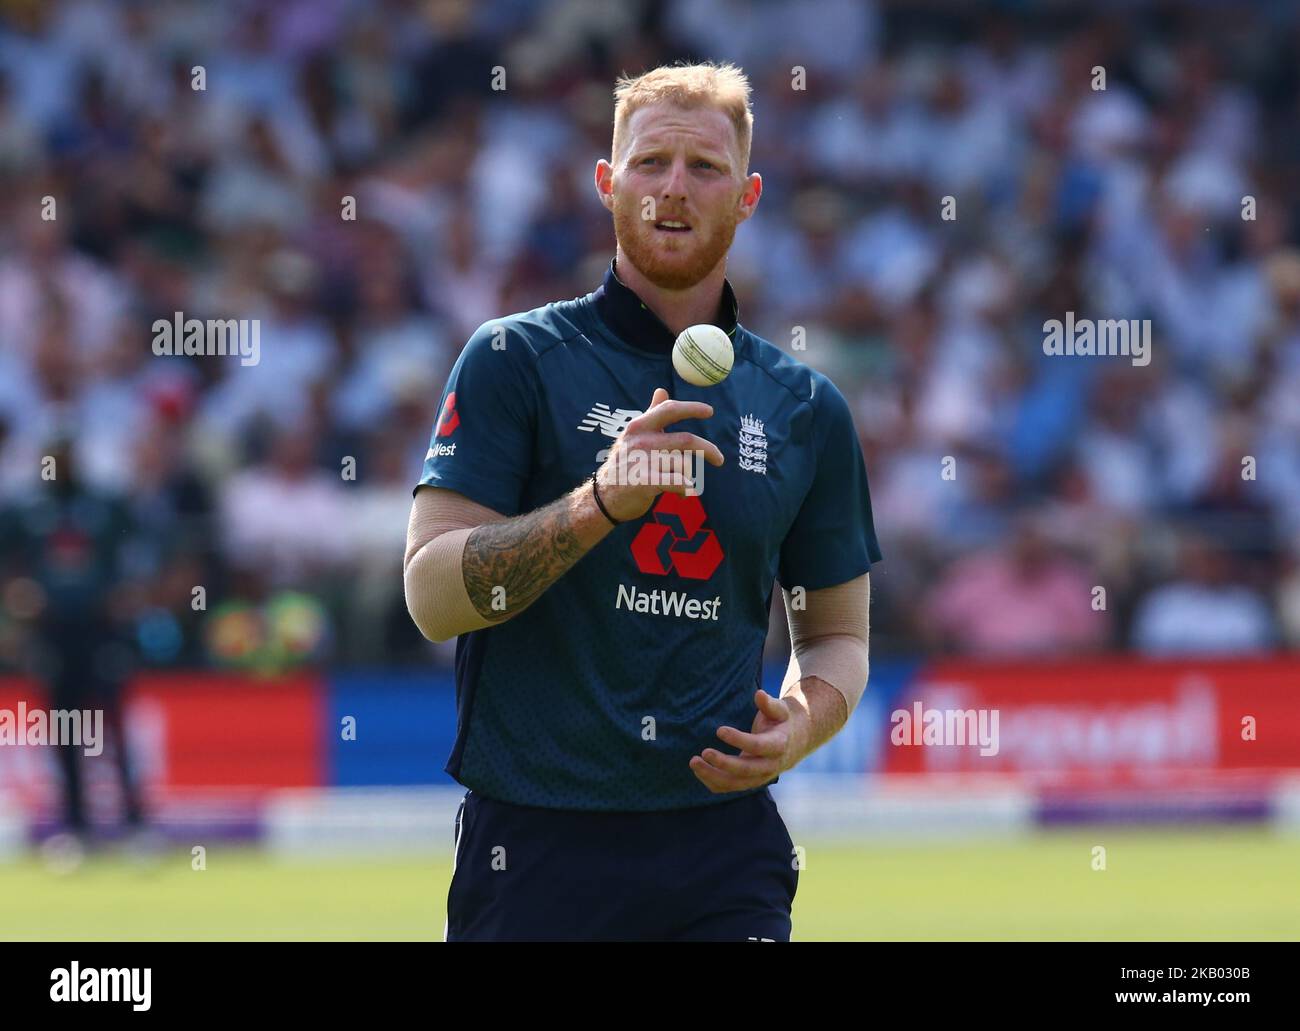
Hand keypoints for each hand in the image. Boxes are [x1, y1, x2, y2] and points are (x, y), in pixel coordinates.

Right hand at [596, 387, 723, 522]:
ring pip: (684, 463)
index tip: (710, 411)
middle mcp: (641, 440)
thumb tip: (662, 390)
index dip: (692, 408)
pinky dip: (686, 488)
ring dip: (690, 476)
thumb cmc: (624, 464)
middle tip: (719, 459)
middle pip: (687, 440)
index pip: (670, 410)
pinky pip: (678, 481)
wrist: (604, 497)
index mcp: (639, 426)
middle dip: (708, 449)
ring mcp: (642, 461)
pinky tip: (685, 492)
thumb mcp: (634, 435)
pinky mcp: (644, 482)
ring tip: (684, 484)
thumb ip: (651, 414)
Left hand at [689, 690, 810, 793]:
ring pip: (735, 783)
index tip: (719, 730)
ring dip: (713, 775)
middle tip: (704, 752)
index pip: (758, 746)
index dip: (739, 739)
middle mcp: (770, 766)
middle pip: (745, 770)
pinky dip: (713, 782)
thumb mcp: (780, 710)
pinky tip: (698, 770)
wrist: (794, 743)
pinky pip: (730, 787)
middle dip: (723, 763)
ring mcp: (760, 777)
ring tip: (694, 762)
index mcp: (778, 745)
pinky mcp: (750, 782)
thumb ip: (769, 704)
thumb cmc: (781, 721)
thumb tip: (759, 694)